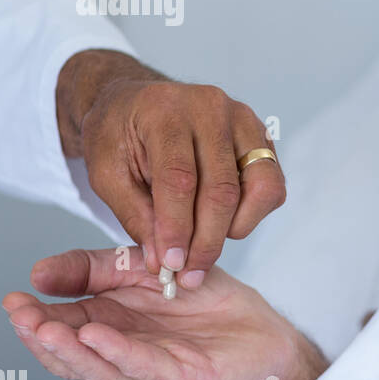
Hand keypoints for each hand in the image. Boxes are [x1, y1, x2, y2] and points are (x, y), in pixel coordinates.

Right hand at [2, 246, 308, 379]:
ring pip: (101, 368)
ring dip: (70, 350)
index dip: (35, 317)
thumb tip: (39, 271)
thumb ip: (95, 268)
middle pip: (73, 352)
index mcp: (110, 325)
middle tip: (20, 317)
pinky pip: (146, 367)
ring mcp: (151, 368)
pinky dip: (118, 353)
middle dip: (43, 336)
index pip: (63, 325)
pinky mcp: (184, 377)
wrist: (262, 327)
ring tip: (46, 330)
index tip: (11, 299)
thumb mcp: (144, 266)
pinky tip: (96, 337)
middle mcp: (123, 351)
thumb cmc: (203, 298)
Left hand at [56, 49, 285, 287]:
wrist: (138, 104)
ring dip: (235, 227)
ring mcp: (244, 119)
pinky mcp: (262, 136)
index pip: (179, 178)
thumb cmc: (119, 137)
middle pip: (222, 188)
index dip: (176, 227)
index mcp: (165, 111)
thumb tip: (164, 261)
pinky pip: (271, 185)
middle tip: (190, 274)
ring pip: (260, 187)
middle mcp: (211, 108)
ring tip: (206, 243)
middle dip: (206, 240)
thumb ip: (135, 215)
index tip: (170, 265)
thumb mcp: (106, 174)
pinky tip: (221, 220)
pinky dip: (251, 213)